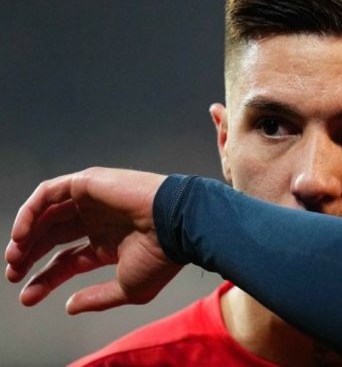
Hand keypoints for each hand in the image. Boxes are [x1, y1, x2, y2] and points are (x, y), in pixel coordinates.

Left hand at [5, 167, 182, 313]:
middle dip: (29, 256)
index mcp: (109, 243)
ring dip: (26, 236)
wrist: (178, 225)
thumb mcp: (128, 288)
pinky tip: (23, 235)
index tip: (27, 297)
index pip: (68, 260)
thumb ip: (97, 298)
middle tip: (13, 274)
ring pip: (46, 214)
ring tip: (15, 257)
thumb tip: (69, 306)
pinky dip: (31, 212)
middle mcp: (98, 220)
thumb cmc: (162, 257)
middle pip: (52, 237)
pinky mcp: (88, 183)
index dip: (45, 278)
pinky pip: (49, 193)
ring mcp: (92, 200)